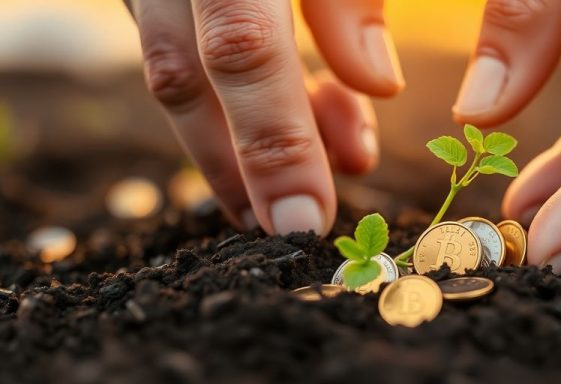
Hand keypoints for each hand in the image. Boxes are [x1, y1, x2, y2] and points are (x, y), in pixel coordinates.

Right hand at [124, 0, 403, 234]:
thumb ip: (352, 4)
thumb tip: (378, 87)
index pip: (244, 52)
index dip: (273, 146)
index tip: (305, 222)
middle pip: (184, 80)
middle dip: (237, 167)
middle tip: (285, 228)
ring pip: (175, 71)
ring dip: (235, 137)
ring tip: (304, 175)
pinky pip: (179, 49)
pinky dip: (229, 96)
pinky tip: (294, 113)